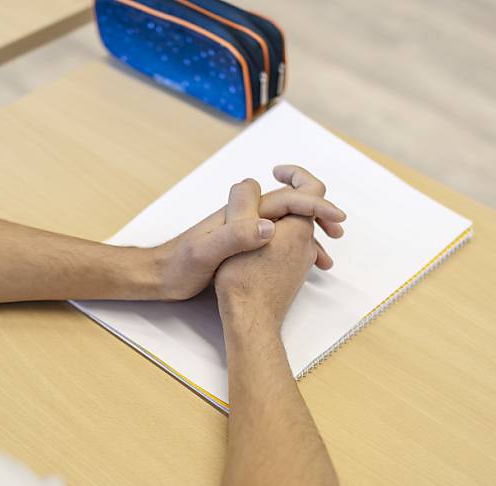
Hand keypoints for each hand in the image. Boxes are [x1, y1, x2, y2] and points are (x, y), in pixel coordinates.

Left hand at [152, 172, 345, 300]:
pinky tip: (297, 267)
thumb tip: (270, 226)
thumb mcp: (205, 253)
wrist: (158, 276)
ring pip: (285, 223)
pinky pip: (276, 239)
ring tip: (326, 256)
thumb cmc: (178, 266)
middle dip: (317, 214)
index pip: (287, 199)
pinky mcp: (239, 245)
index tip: (336, 219)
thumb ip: (234, 237)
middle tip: (337, 232)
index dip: (314, 206)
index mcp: (241, 213)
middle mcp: (244, 216)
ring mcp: (242, 230)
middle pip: (290, 205)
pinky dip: (293, 248)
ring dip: (308, 233)